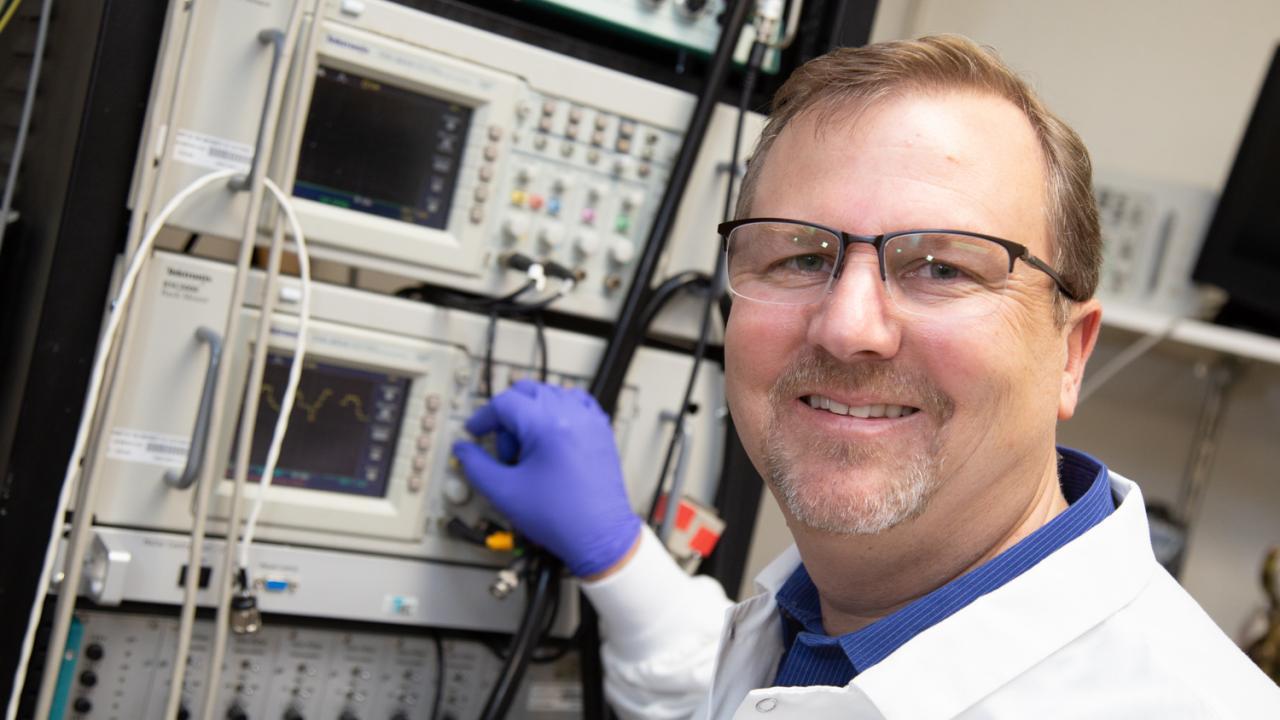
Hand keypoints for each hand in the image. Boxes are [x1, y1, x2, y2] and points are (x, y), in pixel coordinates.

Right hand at [452, 380, 641, 576]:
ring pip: (551, 394)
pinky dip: (558, 412)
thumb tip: (463, 450)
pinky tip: (551, 438)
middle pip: (527, 391)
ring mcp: (590, 419)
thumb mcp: (504, 492)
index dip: (483, 418)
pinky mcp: (601, 429)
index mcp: (547, 424)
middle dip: (507, 415)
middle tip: (504, 448)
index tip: (475, 433)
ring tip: (529, 449)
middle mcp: (572, 414)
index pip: (504, 402)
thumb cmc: (561, 518)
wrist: (600, 536)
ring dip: (532, 412)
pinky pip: (575, 403)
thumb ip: (476, 466)